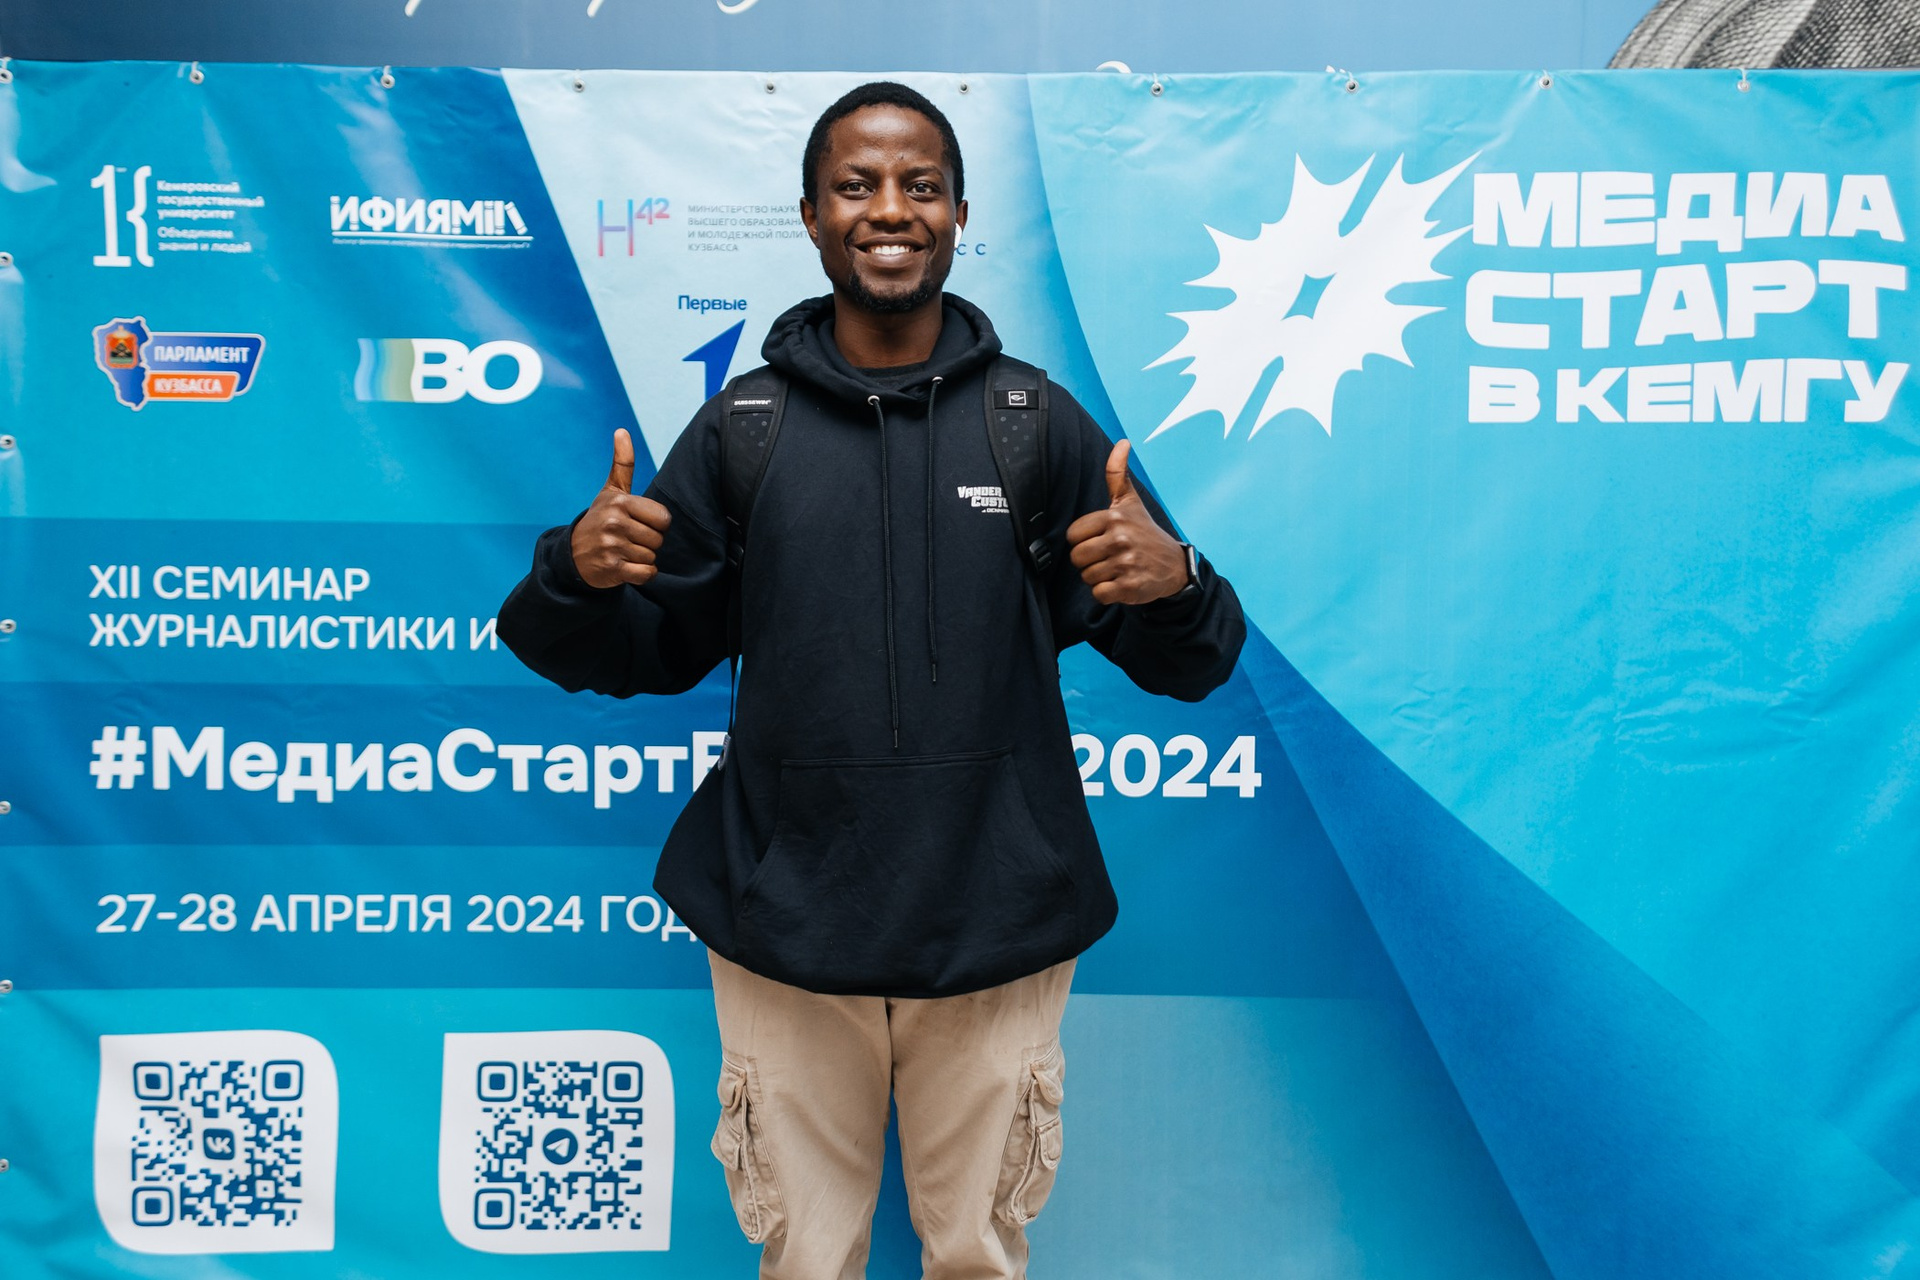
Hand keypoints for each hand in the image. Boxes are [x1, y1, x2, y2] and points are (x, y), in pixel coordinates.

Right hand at [570, 428, 671, 588]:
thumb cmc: (600, 519)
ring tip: (623, 551)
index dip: (655, 524)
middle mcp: (614, 522)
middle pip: (659, 539)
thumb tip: (622, 430)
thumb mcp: (611, 492)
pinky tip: (625, 566)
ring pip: (652, 557)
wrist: (573, 555)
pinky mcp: (612, 568)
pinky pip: (646, 574)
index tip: (637, 523)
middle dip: (648, 543)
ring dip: (642, 558)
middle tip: (627, 539)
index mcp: (620, 502)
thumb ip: (622, 463)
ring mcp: (612, 546)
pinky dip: (641, 574)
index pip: (663, 519)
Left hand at [1065, 439, 1187, 605]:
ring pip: (1087, 577)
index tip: (1102, 540)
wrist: (1174, 566)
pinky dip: (1107, 593)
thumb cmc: (1144, 532)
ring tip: (1118, 569)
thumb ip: (1117, 473)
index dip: (1084, 541)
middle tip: (1109, 557)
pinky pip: (1098, 594)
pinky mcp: (1129, 586)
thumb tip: (1122, 441)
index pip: (1073, 536)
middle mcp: (1120, 538)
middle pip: (1077, 558)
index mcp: (1114, 517)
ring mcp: (1125, 563)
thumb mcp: (1130, 502)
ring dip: (1099, 577)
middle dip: (1089, 562)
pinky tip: (1122, 583)